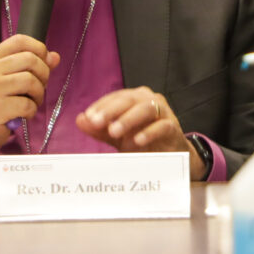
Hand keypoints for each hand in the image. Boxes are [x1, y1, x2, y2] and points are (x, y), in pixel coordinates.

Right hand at [0, 35, 61, 169]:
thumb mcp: (7, 78)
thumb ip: (30, 66)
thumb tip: (54, 57)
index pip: (20, 41)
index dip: (39, 49)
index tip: (44, 62)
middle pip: (30, 60)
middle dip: (43, 74)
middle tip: (39, 87)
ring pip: (30, 81)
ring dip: (39, 94)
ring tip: (33, 101)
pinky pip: (27, 105)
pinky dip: (32, 111)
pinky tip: (24, 113)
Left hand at [77, 87, 201, 177]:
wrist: (168, 156)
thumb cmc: (141, 141)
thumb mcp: (117, 137)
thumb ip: (99, 129)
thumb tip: (80, 120)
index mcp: (134, 99)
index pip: (116, 97)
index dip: (101, 105)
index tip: (89, 117)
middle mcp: (148, 100)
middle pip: (129, 100)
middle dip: (111, 111)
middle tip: (96, 123)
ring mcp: (163, 112)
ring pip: (145, 109)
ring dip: (128, 119)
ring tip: (114, 132)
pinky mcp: (173, 127)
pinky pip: (162, 126)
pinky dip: (149, 132)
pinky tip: (137, 141)